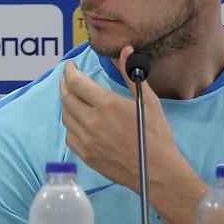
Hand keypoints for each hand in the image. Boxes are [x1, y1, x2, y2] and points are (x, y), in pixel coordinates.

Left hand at [59, 49, 208, 223]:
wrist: (157, 173)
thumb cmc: (157, 136)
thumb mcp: (148, 101)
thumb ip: (131, 74)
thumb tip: (126, 51)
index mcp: (106, 105)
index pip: (76, 81)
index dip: (69, 70)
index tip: (70, 65)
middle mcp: (92, 121)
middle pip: (66, 96)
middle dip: (65, 83)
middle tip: (70, 77)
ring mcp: (86, 140)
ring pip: (66, 115)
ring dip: (67, 102)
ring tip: (75, 97)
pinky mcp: (86, 156)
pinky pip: (69, 135)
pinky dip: (71, 124)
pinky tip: (80, 120)